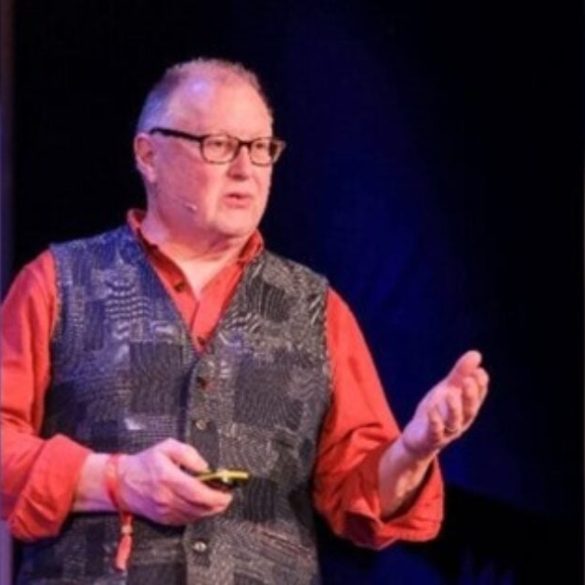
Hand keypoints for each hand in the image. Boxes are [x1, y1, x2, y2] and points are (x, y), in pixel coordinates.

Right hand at [116, 438, 232, 524]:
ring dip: (210, 510)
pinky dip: (198, 515)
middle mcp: (166, 497)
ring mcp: (164, 511)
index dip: (215, 494)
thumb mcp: (167, 447)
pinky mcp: (163, 519)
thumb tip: (205, 467)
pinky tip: (204, 507)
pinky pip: (186, 520)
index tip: (227, 491)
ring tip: (219, 501)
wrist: (122, 482)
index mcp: (168, 478)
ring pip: (194, 516)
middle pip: (199, 506)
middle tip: (227, 496)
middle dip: (218, 503)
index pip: (197, 492)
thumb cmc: (145, 463)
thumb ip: (189, 454)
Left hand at [401, 350, 488, 458]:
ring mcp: (446, 431)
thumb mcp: (447, 389)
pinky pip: (434, 431)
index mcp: (466, 408)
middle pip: (469, 410)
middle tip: (469, 381)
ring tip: (450, 394)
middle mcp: (460, 421)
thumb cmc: (438, 411)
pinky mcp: (431, 438)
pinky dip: (434, 422)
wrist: (418, 438)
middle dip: (470, 396)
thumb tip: (476, 354)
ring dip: (454, 408)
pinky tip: (432, 410)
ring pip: (454, 422)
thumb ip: (460, 373)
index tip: (479, 372)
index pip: (478, 397)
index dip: (480, 386)